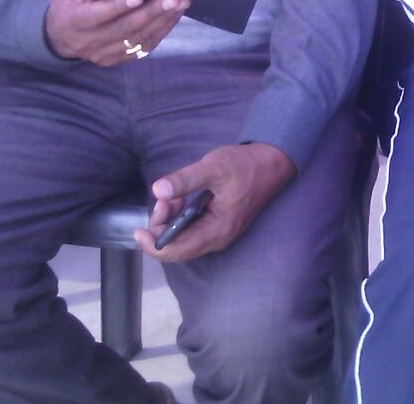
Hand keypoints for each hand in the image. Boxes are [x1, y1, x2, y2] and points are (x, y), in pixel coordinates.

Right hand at [43, 0, 189, 65]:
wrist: (61, 34)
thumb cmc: (68, 1)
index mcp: (74, 21)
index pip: (96, 16)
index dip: (117, 7)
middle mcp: (90, 42)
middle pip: (124, 29)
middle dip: (151, 12)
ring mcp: (105, 54)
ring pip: (137, 39)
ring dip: (162, 21)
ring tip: (181, 3)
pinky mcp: (119, 58)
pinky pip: (144, 47)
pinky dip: (162, 31)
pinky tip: (175, 15)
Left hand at [137, 142, 295, 261]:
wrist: (274, 162)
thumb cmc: (245, 164)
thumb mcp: (213, 167)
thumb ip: (185, 180)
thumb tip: (157, 190)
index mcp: (217, 229)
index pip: (177, 251)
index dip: (153, 245)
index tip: (139, 228)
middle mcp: (218, 238)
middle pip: (178, 248)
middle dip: (161, 228)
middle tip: (162, 200)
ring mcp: (221, 233)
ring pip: (184, 240)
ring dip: (170, 222)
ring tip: (171, 197)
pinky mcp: (221, 225)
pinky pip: (193, 232)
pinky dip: (181, 219)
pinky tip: (181, 200)